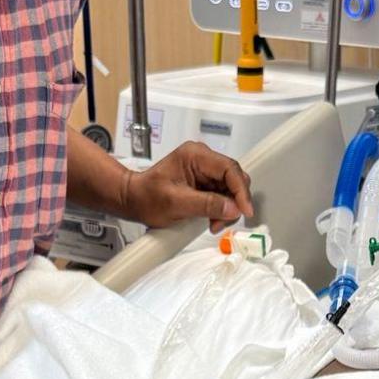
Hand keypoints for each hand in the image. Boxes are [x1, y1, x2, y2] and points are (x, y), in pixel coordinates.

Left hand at [122, 142, 254, 232]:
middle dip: (233, 202)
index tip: (244, 210)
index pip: (229, 169)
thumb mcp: (176, 203)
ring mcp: (204, 169)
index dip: (240, 190)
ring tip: (213, 223)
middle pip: (233, 178)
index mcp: (195, 155)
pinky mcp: (205, 181)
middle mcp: (202, 158)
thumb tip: (232, 208)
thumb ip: (206, 205)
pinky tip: (210, 218)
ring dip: (226, 208)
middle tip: (222, 221)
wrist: (133, 199)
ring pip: (230, 188)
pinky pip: (222, 194)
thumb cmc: (146, 197)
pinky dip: (220, 209)